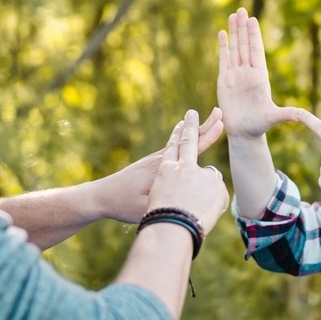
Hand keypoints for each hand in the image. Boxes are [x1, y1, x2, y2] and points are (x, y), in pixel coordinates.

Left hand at [95, 107, 223, 223]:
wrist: (100, 196)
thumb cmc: (123, 204)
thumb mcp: (146, 208)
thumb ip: (166, 200)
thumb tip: (189, 195)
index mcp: (162, 166)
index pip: (191, 147)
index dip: (207, 135)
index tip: (220, 122)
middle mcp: (160, 159)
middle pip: (187, 139)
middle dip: (204, 126)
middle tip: (218, 111)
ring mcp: (155, 160)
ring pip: (180, 142)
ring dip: (194, 131)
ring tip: (206, 120)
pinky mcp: (151, 165)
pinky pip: (172, 149)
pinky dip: (183, 140)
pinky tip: (185, 136)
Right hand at [218, 8, 307, 139]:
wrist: (244, 132)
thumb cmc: (260, 124)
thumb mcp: (274, 117)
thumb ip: (287, 114)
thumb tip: (302, 115)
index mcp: (260, 76)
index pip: (256, 51)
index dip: (254, 35)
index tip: (253, 20)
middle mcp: (248, 72)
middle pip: (245, 45)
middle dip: (243, 27)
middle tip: (241, 10)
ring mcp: (236, 74)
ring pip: (235, 48)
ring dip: (234, 32)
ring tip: (233, 15)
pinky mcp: (224, 80)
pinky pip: (224, 59)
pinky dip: (223, 46)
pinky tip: (222, 33)